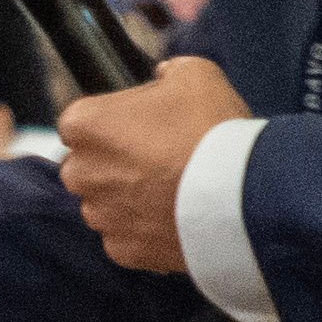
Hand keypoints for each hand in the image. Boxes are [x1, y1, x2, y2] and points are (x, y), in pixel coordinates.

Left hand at [56, 55, 252, 272]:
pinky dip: (145, 230)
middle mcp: (80, 173)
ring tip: (173, 189)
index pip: (80, 122)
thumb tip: (163, 76)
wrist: (241, 194)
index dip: (112, 123)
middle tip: (160, 158)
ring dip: (129, 198)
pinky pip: (126, 237)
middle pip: (87, 166)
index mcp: (84, 124)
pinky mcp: (122, 250)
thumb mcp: (194, 74)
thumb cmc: (212, 128)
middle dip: (114, 163)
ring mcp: (100, 215)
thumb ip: (167, 71)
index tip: (139, 127)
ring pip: (105, 204)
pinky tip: (176, 216)